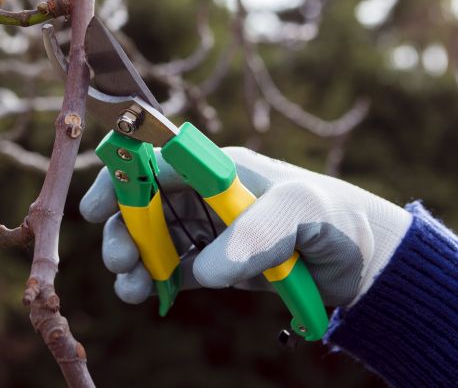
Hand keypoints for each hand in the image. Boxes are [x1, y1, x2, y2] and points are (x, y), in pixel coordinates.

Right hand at [80, 147, 411, 307]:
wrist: (360, 260)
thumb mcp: (299, 211)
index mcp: (217, 167)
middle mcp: (204, 194)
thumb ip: (254, 234)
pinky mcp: (214, 263)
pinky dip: (152, 281)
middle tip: (120, 260)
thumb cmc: (331, 216)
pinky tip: (146, 295)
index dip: (121, 179)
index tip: (97, 208)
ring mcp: (206, 229)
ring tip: (130, 287)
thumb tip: (205, 270)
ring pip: (151, 239)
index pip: (156, 161)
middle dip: (122, 229)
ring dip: (132, 259)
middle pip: (143, 203)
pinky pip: (171, 269)